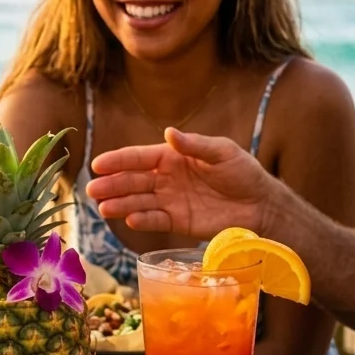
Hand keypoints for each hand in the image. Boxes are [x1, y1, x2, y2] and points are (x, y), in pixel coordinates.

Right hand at [85, 128, 276, 237]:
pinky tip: (130, 219)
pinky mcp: (177, 222)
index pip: (139, 158)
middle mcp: (165, 179)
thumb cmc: (243, 172)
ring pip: (138, 202)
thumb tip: (169, 133)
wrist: (261, 205)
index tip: (98, 164)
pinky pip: (154, 220)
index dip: (118, 160)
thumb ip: (195, 145)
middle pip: (133, 181)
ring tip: (103, 208)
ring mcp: (169, 201)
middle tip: (93, 189)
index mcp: (172, 157)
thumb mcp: (222, 152)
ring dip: (120, 204)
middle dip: (112, 184)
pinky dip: (142, 220)